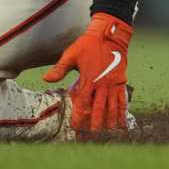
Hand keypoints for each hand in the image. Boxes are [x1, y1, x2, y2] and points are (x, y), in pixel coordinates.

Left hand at [43, 13, 133, 134]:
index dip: (79, 116)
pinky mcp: (121, 79)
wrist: (110, 33)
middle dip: (96, 122)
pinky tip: (122, 118)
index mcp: (89, 79)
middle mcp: (102, 83)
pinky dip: (122, 109)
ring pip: (112, 105)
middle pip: (99, 108)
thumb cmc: (88, 43)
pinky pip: (122, 97)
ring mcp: (113, 82)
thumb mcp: (71, 54)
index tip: (76, 127)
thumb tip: (45, 79)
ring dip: (111, 119)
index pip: (82, 103)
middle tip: (93, 135)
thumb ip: (59, 69)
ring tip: (109, 131)